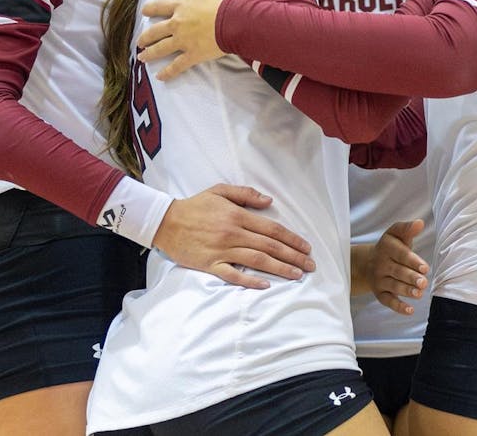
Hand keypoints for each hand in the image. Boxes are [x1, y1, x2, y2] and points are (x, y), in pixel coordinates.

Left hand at [136, 0, 238, 80]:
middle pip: (156, 31)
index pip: (160, 6)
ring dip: (150, 53)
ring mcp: (184, 41)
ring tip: (142, 58)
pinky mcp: (193, 55)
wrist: (236, 19)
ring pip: (161, 49)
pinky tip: (160, 77)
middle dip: (146, 36)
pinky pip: (177, 65)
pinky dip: (168, 72)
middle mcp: (177, 24)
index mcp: (181, 6)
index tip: (144, 12)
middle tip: (139, 42)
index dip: (150, 9)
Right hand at [153, 183, 315, 288]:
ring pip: (257, 261)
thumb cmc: (195, 206)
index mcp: (237, 216)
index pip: (272, 229)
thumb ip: (246, 195)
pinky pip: (232, 275)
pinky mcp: (210, 265)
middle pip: (269, 247)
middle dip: (293, 256)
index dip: (292, 239)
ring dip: (280, 268)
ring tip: (297, 275)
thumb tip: (269, 201)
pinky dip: (250, 281)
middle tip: (310, 265)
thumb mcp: (220, 191)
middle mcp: (232, 234)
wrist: (165, 221)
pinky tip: (266, 285)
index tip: (306, 247)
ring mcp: (221, 250)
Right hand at [370, 220, 428, 315]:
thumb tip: (420, 223)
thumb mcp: (396, 235)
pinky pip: (388, 301)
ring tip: (419, 294)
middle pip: (397, 272)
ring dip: (406, 291)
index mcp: (387, 248)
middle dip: (410, 278)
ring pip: (393, 286)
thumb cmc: (390, 247)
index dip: (413, 261)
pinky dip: (398, 306)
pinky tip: (410, 310)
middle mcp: (381, 264)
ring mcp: (379, 280)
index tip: (425, 268)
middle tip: (423, 282)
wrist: (367, 262)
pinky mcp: (379, 293)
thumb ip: (407, 229)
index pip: (401, 254)